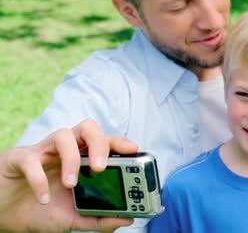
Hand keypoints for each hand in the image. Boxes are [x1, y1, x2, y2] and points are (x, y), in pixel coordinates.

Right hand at [0, 119, 138, 231]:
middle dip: (99, 143)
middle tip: (102, 167)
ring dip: (71, 159)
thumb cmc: (42, 209)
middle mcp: (64, 150)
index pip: (104, 141)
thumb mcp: (73, 218)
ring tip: (71, 184)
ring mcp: (42, 152)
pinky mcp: (18, 159)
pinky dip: (38, 179)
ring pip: (62, 134)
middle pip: (87, 128)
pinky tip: (43, 198)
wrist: (3, 214)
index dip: (119, 141)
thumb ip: (99, 219)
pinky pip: (30, 159)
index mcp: (81, 159)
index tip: (134, 150)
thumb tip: (127, 219)